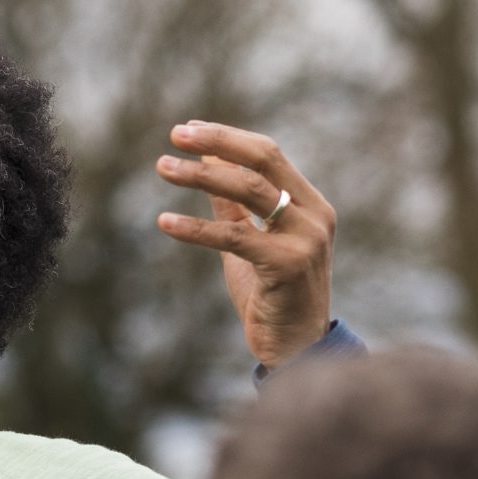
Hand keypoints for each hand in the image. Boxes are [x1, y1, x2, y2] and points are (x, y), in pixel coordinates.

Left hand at [152, 121, 337, 368]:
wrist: (296, 349)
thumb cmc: (272, 294)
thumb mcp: (250, 240)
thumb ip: (232, 203)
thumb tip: (208, 158)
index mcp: (310, 205)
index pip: (268, 154)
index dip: (227, 138)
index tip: (187, 129)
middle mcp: (314, 216)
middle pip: (263, 161)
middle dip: (217, 143)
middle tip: (175, 135)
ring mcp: (305, 240)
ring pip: (248, 191)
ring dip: (199, 177)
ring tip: (163, 167)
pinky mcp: (287, 266)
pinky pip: (234, 237)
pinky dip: (195, 228)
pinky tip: (164, 222)